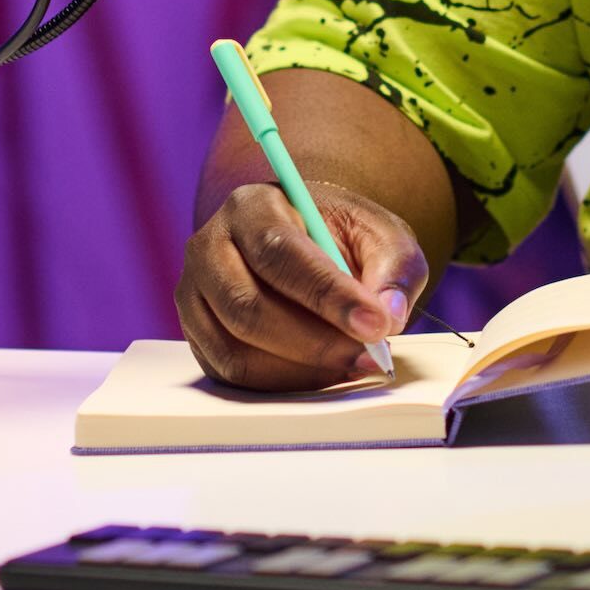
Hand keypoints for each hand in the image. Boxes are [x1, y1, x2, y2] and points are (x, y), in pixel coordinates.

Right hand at [178, 180, 427, 390]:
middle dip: (316, 343)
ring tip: (352, 365)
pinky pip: (232, 374)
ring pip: (236, 350)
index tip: (375, 325)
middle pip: (249, 307)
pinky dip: (283, 383)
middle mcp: (209, 248)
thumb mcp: (380, 235)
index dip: (328, 294)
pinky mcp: (197, 337)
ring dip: (301, 370)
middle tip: (370, 356)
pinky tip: (324, 373)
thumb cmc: (340, 236)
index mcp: (251, 207)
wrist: (304, 240)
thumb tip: (388, 315)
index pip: (280, 252)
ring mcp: (194, 296)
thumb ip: (394, 268)